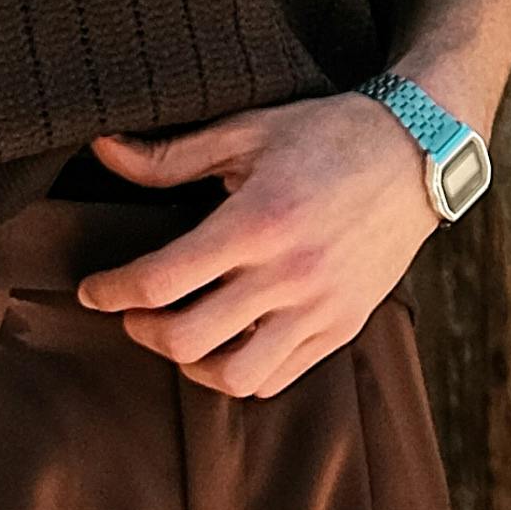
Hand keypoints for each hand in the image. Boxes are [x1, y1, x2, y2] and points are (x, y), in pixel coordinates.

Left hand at [75, 96, 438, 396]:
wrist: (417, 154)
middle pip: (186, 339)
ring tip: (180, 333)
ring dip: (190, 364)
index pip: (160, 281)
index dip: (111, 292)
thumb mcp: (246, 132)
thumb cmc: (326, 136)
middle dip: (141, 330)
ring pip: (233, 376)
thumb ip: (170, 155)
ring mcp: (319, 308)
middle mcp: (288, 275)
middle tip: (132, 311)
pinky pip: (277, 377)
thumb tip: (103, 150)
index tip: (93, 290)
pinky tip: (227, 341)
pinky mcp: (342, 326)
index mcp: (257, 223)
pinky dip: (240, 371)